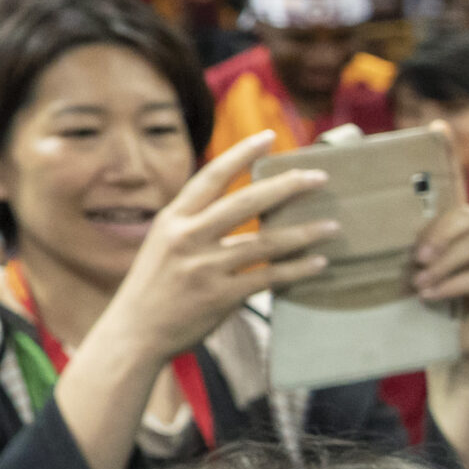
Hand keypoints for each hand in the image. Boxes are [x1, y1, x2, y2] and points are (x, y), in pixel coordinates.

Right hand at [94, 130, 336, 364]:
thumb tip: (246, 209)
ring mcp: (204, 267)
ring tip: (332, 225)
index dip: (241, 155)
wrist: (135, 331)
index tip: (269, 137)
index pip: (212, 176)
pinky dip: (297, 269)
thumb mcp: (164, 244)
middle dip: (286, 186)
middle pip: (245, 202)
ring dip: (304, 232)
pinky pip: (269, 277)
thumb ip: (196, 224)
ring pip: (265, 242)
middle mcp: (187, 237)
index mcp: (173, 219)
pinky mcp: (220, 296)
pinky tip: (318, 262)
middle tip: (318, 177)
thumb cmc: (153, 286)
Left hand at [415, 203, 468, 364]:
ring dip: (442, 265)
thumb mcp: (427, 272)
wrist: (465, 340)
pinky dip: (453, 285)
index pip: (459, 213)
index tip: (413, 252)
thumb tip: (405, 239)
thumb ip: (423, 253)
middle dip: (440, 237)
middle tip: (417, 260)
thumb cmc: (445, 301)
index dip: (435, 228)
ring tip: (419, 284)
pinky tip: (432, 296)